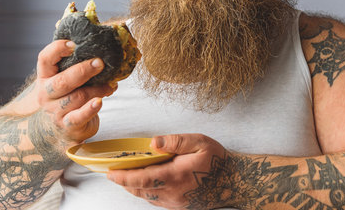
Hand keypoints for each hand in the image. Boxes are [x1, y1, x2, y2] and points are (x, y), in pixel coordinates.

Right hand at [33, 40, 115, 145]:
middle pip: (62, 81)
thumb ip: (78, 65)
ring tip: (111, 85)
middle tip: (100, 63)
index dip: (57, 49)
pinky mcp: (68, 125)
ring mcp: (56, 111)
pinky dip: (90, 108)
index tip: (73, 44)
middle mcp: (47, 94)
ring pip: (77, 97)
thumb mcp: (67, 80)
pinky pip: (79, 117)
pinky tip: (99, 102)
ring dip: (98, 89)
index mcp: (46, 77)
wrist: (57, 129)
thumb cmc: (67, 96)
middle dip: (83, 70)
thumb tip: (106, 50)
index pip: (45, 59)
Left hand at [107, 134, 226, 208]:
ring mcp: (175, 202)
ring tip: (127, 177)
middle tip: (114, 172)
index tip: (109, 172)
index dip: (122, 177)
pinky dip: (147, 192)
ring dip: (135, 187)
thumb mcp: (200, 143)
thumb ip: (176, 141)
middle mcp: (172, 193)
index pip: (141, 178)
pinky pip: (157, 201)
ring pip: (147, 196)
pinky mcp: (179, 207)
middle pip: (140, 189)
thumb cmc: (217, 160)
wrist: (234, 182)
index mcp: (175, 175)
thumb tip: (153, 143)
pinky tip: (147, 183)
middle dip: (124, 182)